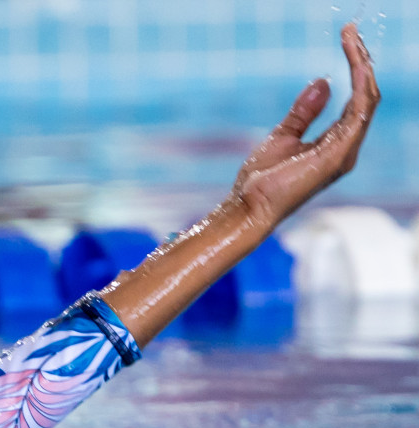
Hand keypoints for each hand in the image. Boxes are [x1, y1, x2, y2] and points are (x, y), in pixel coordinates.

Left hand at [232, 23, 379, 231]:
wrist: (248, 207)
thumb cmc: (261, 180)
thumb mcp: (283, 136)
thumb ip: (305, 112)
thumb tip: (324, 81)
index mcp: (336, 144)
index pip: (356, 101)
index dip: (355, 69)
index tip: (346, 39)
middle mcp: (346, 148)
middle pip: (367, 97)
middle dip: (362, 62)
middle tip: (350, 32)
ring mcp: (344, 153)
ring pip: (367, 101)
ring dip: (362, 67)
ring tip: (351, 40)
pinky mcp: (336, 156)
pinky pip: (358, 113)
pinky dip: (359, 86)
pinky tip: (354, 64)